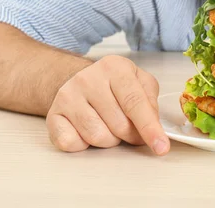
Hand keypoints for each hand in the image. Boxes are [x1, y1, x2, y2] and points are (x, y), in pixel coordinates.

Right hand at [46, 55, 168, 154]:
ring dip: (109, 140)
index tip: (161, 147)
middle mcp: (88, 79)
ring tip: (107, 125)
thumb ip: (151, 102)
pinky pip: (72, 143)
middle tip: (128, 128)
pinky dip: (84, 144)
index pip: (135, 103)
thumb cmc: (115, 85)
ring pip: (97, 136)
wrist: (79, 80)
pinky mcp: (53, 115)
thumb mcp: (140, 82)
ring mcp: (68, 96)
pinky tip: (87, 130)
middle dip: (130, 135)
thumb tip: (153, 126)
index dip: (150, 128)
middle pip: (119, 125)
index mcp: (115, 67)